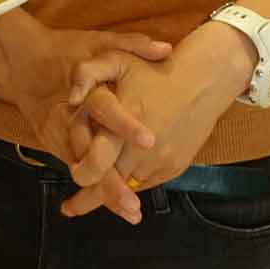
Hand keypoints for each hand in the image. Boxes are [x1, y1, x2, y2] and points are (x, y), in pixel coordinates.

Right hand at [0, 13, 171, 222]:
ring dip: (105, 192)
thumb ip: (132, 44)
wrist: (21, 59)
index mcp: (85, 91)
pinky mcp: (54, 144)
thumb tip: (167, 50)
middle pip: (91, 153)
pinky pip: (76, 169)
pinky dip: (94, 189)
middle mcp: (71, 117)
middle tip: (134, 203)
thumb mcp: (98, 40)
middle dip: (112, 180)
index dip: (126, 125)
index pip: (106, 109)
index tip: (150, 140)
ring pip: (83, 169)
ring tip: (130, 212)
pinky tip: (114, 206)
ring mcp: (60, 134)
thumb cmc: (65, 49)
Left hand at [67, 23, 250, 212]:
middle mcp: (142, 149)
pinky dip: (133, 186)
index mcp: (124, 123)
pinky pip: (148, 184)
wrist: (204, 80)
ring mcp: (161, 161)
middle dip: (89, 199)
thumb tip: (70, 99)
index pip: (97, 163)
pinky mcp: (175, 167)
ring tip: (93, 199)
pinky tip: (121, 185)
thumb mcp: (117, 60)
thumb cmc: (155, 70)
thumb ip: (87, 74)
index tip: (65, 194)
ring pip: (129, 188)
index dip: (81, 177)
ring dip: (112, 195)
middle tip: (70, 208)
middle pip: (110, 184)